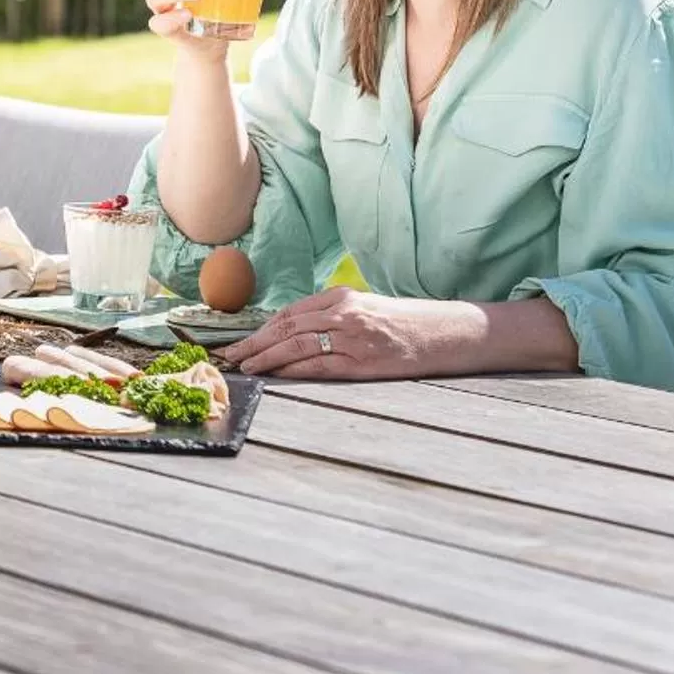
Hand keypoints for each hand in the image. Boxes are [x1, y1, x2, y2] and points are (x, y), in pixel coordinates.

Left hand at [219, 285, 483, 379]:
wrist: (445, 332)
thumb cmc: (403, 323)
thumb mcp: (366, 308)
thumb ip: (332, 316)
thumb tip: (292, 333)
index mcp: (341, 297)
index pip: (289, 313)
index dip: (260, 329)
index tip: (239, 341)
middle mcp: (344, 313)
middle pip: (286, 328)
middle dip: (253, 343)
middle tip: (228, 355)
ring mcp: (353, 337)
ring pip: (297, 346)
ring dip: (265, 357)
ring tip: (244, 366)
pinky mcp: (363, 361)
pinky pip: (319, 365)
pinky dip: (292, 370)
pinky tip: (274, 375)